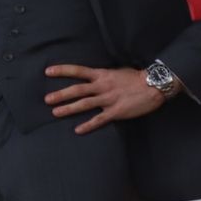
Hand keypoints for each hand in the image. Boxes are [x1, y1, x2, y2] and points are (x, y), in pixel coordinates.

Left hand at [44, 64, 167, 133]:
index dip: (62, 70)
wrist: (154, 86)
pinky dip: (88, 125)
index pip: (78, 71)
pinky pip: (99, 120)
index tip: (48, 71)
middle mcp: (102, 86)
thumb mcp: (116, 72)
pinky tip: (77, 130)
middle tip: (47, 99)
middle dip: (61, 94)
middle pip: (77, 90)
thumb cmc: (136, 78)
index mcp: (102, 74)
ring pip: (84, 104)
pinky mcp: (116, 111)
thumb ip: (103, 76)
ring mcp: (108, 99)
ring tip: (55, 112)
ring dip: (69, 109)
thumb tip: (91, 78)